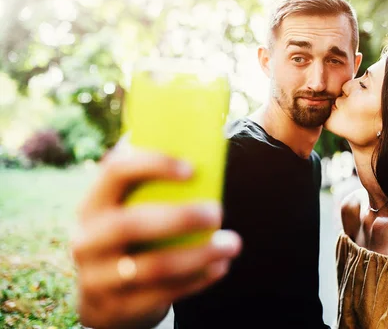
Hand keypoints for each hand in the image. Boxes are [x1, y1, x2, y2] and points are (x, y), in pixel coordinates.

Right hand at [71, 147, 241, 328]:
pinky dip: (197, 279)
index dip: (153, 165)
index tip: (191, 168)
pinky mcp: (119, 307)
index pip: (115, 172)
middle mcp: (87, 240)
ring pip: (153, 267)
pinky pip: (163, 294)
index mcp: (92, 204)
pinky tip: (220, 266)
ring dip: (199, 254)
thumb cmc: (130, 239)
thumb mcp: (126, 211)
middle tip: (219, 211)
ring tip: (233, 243)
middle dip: (180, 217)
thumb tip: (198, 148)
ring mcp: (98, 278)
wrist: (103, 299)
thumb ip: (150, 185)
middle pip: (131, 224)